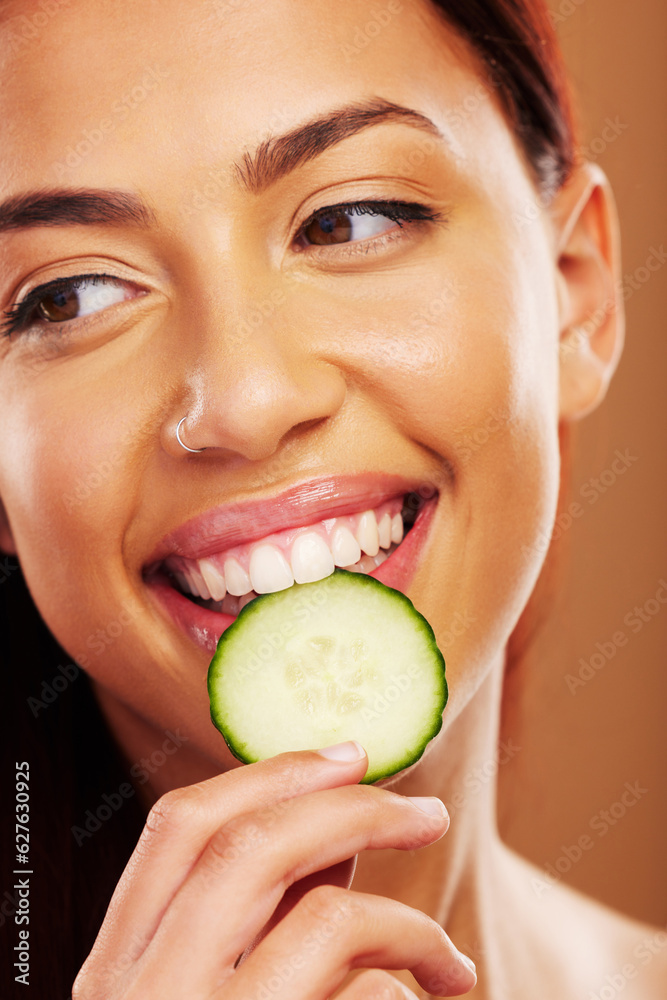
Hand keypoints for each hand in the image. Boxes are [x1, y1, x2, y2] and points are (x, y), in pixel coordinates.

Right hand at [72, 743, 476, 998]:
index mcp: (118, 968)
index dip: (267, 772)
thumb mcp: (214, 989)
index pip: (178, 826)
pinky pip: (356, 988)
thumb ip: (263, 919)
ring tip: (452, 952)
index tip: (345, 755)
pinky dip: (406, 981)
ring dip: (405, 913)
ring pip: (315, 917)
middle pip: (248, 846)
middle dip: (349, 807)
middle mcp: (141, 996)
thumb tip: (341, 834)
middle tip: (422, 807)